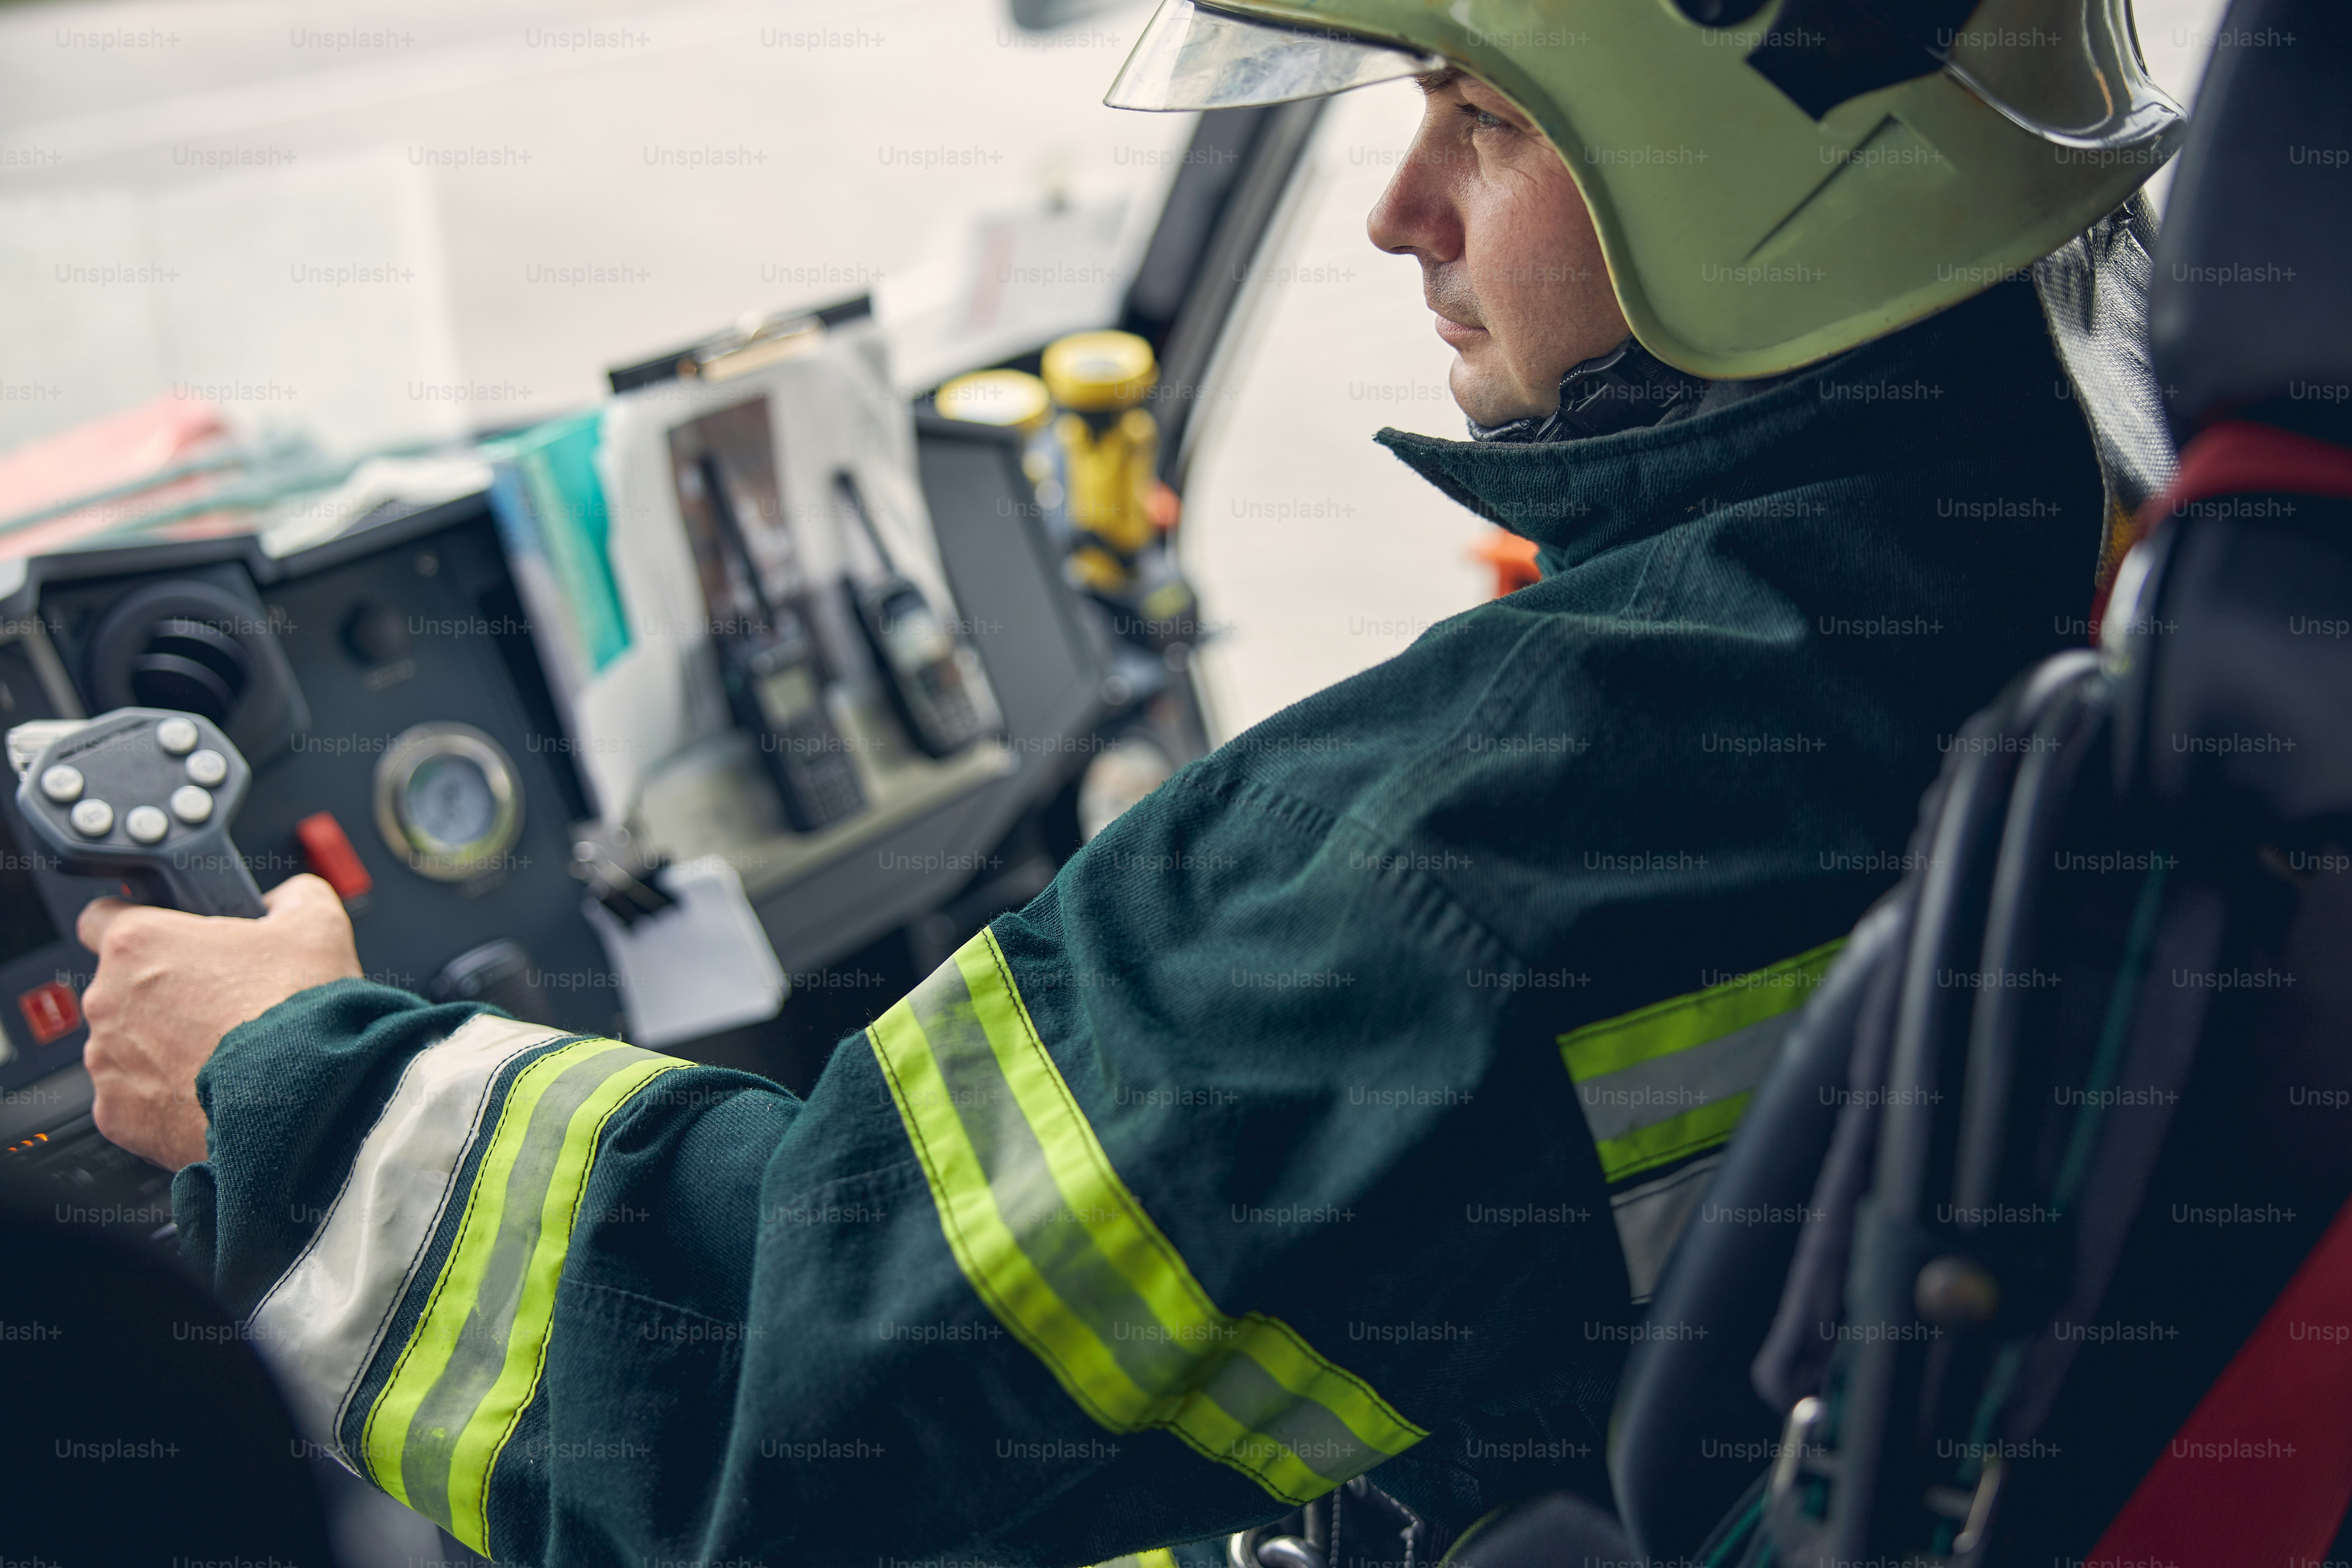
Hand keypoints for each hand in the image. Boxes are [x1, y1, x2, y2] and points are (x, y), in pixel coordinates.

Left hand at [78, 874, 361, 1169]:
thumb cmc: (298, 1013)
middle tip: (222, 1006)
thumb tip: (284, 901)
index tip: (169, 943)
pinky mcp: (116, 1114)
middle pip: (123, 988)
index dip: (143, 926)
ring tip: (225, 1055)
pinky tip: (213, 1091)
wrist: (301, 1100)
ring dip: (165, 1046)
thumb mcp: (318, 926)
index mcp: (141, 943)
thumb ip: (293, 897)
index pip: (103, 916)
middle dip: (166, 995)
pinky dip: (165, 1096)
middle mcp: (108, 999)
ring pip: (127, 1045)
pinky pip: (134, 1099)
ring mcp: (107, 1060)